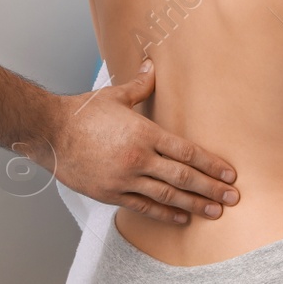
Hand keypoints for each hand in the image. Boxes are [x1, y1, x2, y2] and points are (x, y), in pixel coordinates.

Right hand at [49, 59, 238, 222]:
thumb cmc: (81, 113)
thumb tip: (152, 65)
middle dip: (211, 188)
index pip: (187, 151)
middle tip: (233, 198)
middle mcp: (138, 158)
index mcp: (144, 133)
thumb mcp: (115, 95)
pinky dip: (165, 213)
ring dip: (194, 204)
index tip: (229, 174)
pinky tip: (182, 217)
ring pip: (167, 196)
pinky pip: (143, 206)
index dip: (211, 164)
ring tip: (215, 212)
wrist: (49, 132)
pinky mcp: (110, 194)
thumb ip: (140, 84)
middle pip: (183, 177)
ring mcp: (124, 179)